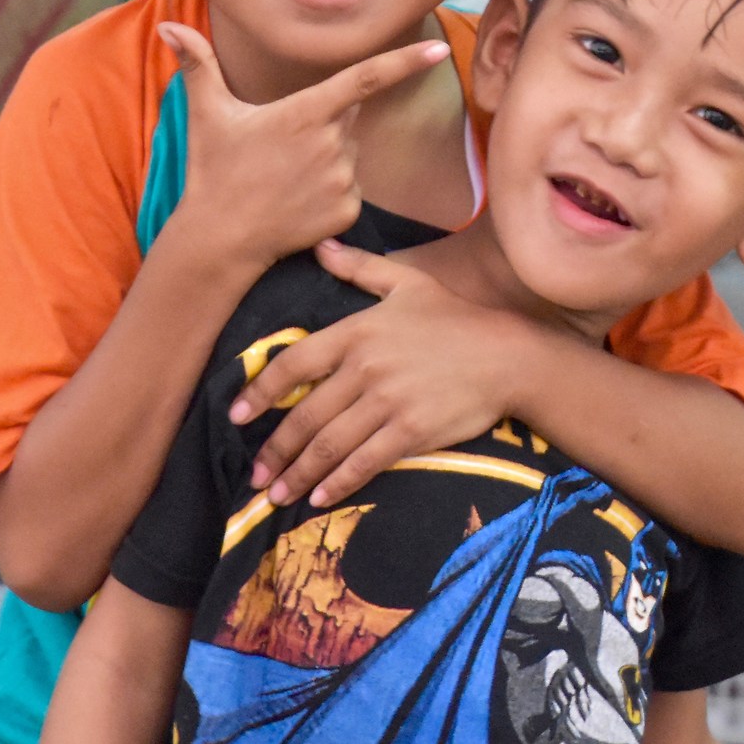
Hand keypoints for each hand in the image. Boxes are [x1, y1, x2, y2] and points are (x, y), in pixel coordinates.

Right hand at [157, 23, 450, 270]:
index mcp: (305, 113)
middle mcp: (332, 144)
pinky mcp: (348, 210)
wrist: (220, 241)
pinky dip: (330, 191)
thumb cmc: (213, 171)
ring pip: (348, 153)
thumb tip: (167, 26)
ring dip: (326, 158)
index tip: (441, 46)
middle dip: (323, 123)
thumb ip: (197, 65)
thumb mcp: (205, 114)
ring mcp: (343, 179)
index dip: (406, 60)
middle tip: (280, 146)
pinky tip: (297, 201)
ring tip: (283, 177)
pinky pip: (350, 189)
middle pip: (347, 118)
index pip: (366, 78)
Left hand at [231, 239, 536, 505]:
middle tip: (255, 474)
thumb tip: (320, 245)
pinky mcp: (412, 431)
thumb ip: (359, 267)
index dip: (262, 390)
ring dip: (298, 472)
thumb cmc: (454, 318)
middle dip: (276, 448)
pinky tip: (319, 497)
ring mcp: (388, 402)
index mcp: (358, 331)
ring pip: (330, 444)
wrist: (506, 355)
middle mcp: (366, 368)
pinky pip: (365, 462)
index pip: (295, 363)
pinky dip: (338, 482)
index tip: (237, 414)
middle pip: (307, 414)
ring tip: (276, 493)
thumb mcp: (407, 284)